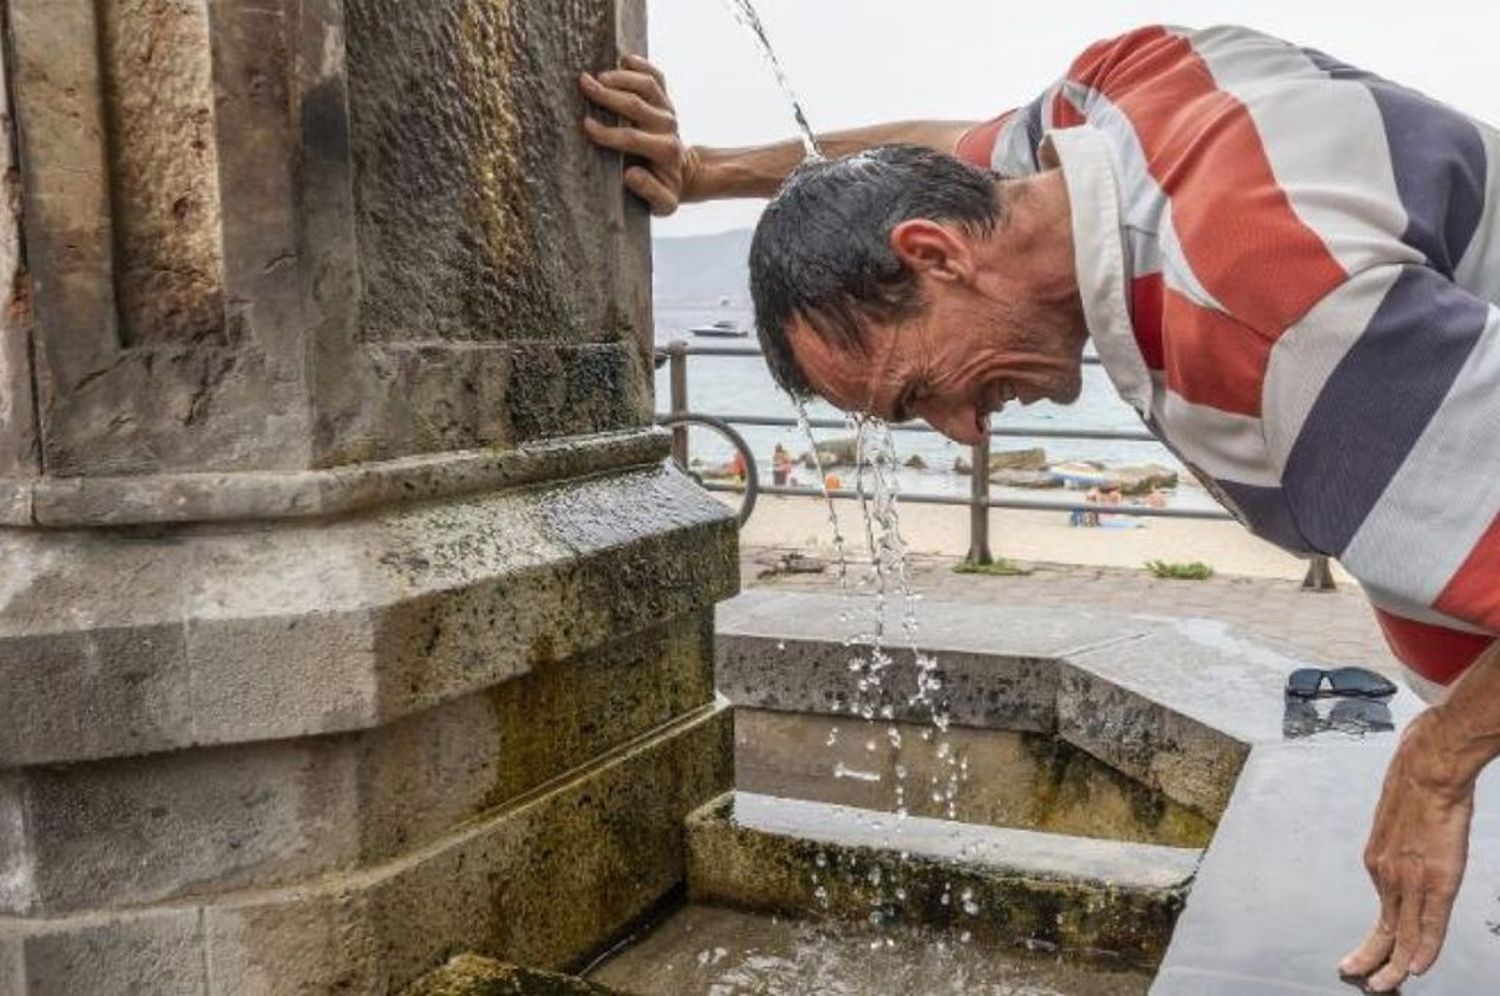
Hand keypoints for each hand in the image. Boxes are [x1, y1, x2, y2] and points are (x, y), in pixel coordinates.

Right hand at [579, 55, 699, 215]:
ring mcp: (667, 110)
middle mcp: (668, 127)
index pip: (633, 138)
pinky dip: (641, 65)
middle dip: (608, 95)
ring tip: (596, 75)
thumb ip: (650, 193)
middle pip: (637, 105)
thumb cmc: (664, 190)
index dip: (609, 133)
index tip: (586, 126)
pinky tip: (622, 59)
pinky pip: (656, 77)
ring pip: (647, 85)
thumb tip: (630, 174)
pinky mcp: (664, 100)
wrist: (680, 176)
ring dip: (621, 77)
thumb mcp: (662, 204)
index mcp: (666, 152)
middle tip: (583, 85)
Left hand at [1340, 710, 1475, 990]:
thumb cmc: (1415, 784)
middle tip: (1360, 980)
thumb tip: (1406, 850)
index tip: (1365, 956)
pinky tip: (1416, 968)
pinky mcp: (1435, 878)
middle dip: (1371, 960)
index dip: (1376, 938)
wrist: (1427, 766)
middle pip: (1383, 928)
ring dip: (1394, 965)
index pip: (1381, 910)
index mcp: (1379, 860)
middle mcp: (1388, 874)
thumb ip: (1399, 844)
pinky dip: (1422, 949)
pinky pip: (1428, 924)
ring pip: (1402, 933)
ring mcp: (1411, 878)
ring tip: (1384, 987)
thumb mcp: (1395, 821)